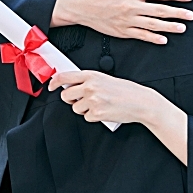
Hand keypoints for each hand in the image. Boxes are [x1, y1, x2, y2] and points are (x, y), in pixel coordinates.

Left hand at [48, 70, 162, 124]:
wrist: (141, 102)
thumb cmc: (125, 90)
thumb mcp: (105, 79)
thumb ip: (87, 80)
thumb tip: (72, 85)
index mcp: (91, 75)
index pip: (64, 76)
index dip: (54, 82)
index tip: (51, 86)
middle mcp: (90, 86)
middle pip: (66, 95)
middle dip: (70, 99)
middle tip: (79, 100)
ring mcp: (93, 100)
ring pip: (75, 108)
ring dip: (83, 109)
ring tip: (98, 105)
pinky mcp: (97, 113)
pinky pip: (86, 117)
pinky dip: (93, 117)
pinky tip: (103, 111)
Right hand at [50, 0, 192, 43]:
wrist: (83, 6)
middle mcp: (131, 6)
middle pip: (160, 10)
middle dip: (177, 13)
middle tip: (191, 15)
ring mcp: (127, 20)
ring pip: (153, 24)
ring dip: (169, 27)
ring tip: (182, 28)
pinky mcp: (122, 31)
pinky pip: (141, 35)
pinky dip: (153, 38)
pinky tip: (164, 39)